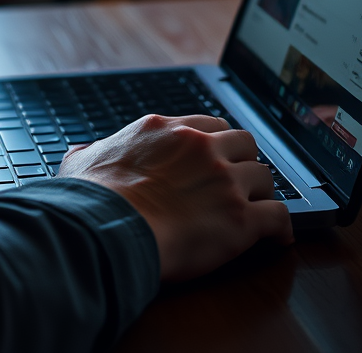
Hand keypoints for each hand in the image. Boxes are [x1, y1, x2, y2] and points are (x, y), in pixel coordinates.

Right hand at [58, 115, 292, 280]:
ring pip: (265, 177)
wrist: (109, 228)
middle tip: (238, 181)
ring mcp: (223, 181)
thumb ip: (89, 151)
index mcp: (165, 130)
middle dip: (243, 162)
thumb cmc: (93, 199)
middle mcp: (200, 147)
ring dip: (261, 194)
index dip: (216, 143)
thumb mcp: (81, 161)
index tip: (216, 158)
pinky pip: (278, 216)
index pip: (209, 124)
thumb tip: (81, 153)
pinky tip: (277, 238)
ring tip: (256, 210)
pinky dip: (280, 228)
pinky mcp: (240, 218)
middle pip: (244, 143)